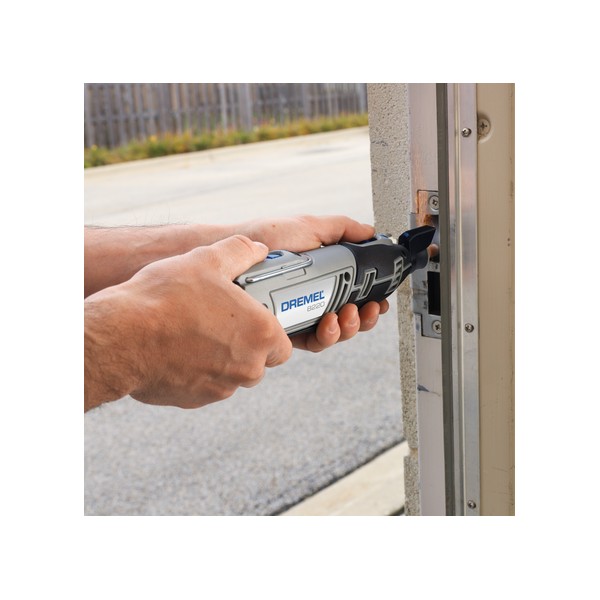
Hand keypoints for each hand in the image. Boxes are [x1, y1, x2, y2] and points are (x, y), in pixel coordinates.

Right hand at [84, 235, 291, 409]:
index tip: (255, 322)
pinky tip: (178, 349)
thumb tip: (256, 249)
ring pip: (231, 375)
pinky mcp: (193, 400)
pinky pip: (205, 386)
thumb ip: (240, 252)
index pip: (283, 346)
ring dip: (221, 360)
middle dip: (245, 346)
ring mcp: (220, 388)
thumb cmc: (166, 299)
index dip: (271, 334)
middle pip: (258, 362)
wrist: (121, 337)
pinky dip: (197, 372)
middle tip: (222, 323)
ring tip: (196, 333)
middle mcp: (247, 368)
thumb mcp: (207, 260)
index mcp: (261, 335)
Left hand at [235, 215, 389, 351]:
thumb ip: (341, 229)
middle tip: (366, 309)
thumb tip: (370, 232)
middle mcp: (312, 297)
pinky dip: (326, 336)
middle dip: (363, 318)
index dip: (369, 302)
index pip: (353, 295)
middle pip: (348, 318)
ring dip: (348, 328)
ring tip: (346, 314)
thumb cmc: (266, 238)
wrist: (235, 253)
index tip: (379, 300)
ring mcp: (299, 314)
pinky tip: (328, 322)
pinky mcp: (285, 329)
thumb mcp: (309, 227)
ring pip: (333, 333)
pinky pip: (312, 341)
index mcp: (322, 276)